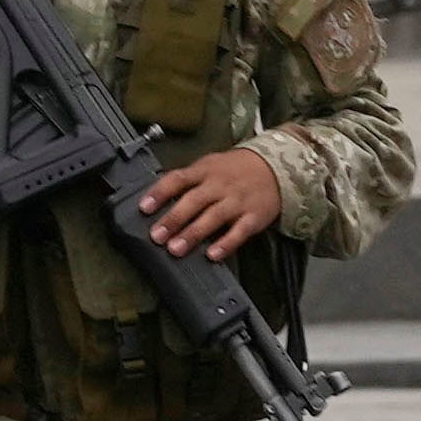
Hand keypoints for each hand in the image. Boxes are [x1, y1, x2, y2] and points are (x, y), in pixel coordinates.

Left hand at [138, 144, 287, 260]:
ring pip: (213, 217)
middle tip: (157, 236)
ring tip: (175, 249)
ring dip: (193, 233)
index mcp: (205, 171)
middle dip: (173, 219)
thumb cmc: (236, 170)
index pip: (178, 179)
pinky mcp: (253, 217)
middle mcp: (220, 185)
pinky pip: (238, 232)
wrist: (276, 167)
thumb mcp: (210, 165)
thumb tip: (158, 199)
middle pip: (194, 201)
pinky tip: (212, 255)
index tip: (144, 208)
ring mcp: (237, 201)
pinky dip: (225, 244)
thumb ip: (188, 181)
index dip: (159, 193)